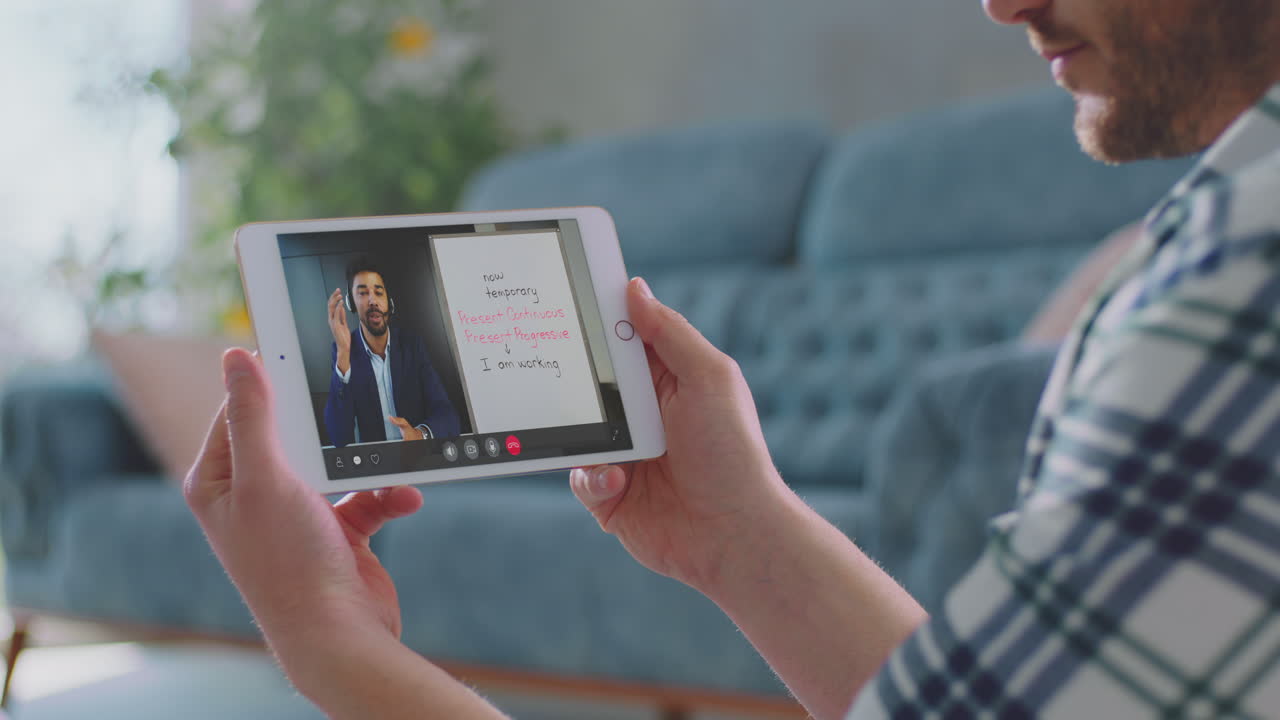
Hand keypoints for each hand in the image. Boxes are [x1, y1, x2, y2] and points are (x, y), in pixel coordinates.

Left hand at [185, 349, 422, 676]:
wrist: (338, 637)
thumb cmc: (288, 563)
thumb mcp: (264, 479)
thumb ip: (252, 415)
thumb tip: (236, 357)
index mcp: (219, 483)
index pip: (238, 412)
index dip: (267, 381)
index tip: (300, 353)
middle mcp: (254, 497)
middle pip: (293, 435)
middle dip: (329, 426)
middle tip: (357, 399)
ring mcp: (297, 516)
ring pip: (336, 464)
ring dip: (368, 464)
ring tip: (391, 457)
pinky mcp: (338, 533)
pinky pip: (368, 497)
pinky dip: (389, 495)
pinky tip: (404, 497)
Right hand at [328, 288, 351, 371]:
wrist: (344, 346)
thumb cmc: (344, 337)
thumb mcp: (344, 324)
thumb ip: (342, 316)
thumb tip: (342, 308)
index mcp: (332, 319)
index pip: (332, 306)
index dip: (334, 298)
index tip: (338, 292)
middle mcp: (331, 320)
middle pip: (330, 305)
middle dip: (334, 296)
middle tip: (338, 290)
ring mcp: (333, 322)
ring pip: (332, 308)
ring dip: (336, 300)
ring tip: (339, 294)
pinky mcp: (336, 325)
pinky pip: (336, 314)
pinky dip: (338, 307)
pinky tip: (341, 303)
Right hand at [570, 278, 790, 592]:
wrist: (733, 534)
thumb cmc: (732, 453)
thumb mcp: (709, 378)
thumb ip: (670, 333)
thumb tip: (634, 288)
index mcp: (667, 381)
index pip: (624, 340)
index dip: (598, 320)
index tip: (568, 295)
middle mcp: (642, 415)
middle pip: (590, 382)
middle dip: (573, 378)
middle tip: (557, 369)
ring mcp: (623, 454)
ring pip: (575, 429)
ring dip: (584, 434)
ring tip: (611, 448)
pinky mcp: (608, 494)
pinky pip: (578, 475)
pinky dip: (593, 477)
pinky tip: (619, 482)